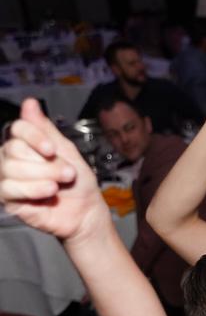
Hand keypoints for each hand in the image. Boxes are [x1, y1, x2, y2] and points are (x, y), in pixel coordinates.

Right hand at [0, 98, 105, 240]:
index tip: (52, 149)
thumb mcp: (67, 151)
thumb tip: (29, 103)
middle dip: (46, 163)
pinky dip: (34, 189)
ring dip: (44, 175)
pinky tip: (50, 191)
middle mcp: (12, 159)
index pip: (17, 129)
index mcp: (26, 145)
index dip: (33, 136)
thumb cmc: (78, 184)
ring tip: (60, 184)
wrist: (86, 212)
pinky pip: (10, 188)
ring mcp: (8, 179)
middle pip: (15, 149)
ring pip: (11, 168)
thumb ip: (46, 129)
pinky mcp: (9, 199)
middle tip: (67, 173)